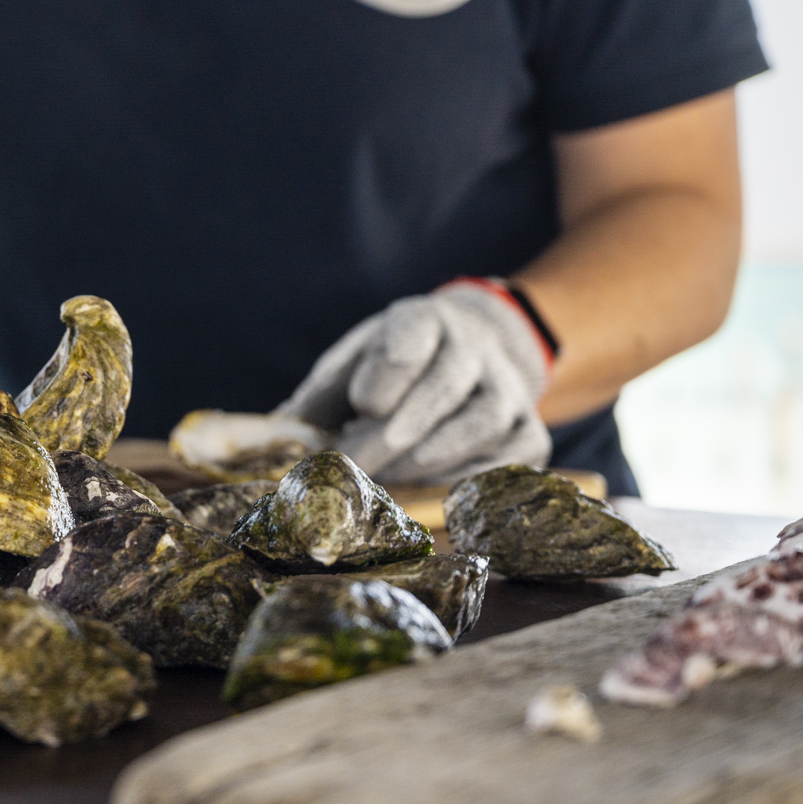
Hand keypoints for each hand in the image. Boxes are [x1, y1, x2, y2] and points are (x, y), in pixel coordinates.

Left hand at [272, 280, 553, 484]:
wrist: (474, 354)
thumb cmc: (391, 369)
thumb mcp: (351, 364)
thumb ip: (316, 400)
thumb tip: (272, 442)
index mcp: (424, 319)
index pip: (414, 332)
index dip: (389, 370)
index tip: (362, 403)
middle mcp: (475, 347)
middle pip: (442, 388)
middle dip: (393, 433)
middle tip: (355, 465)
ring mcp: (509, 389)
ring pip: (475, 426)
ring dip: (423, 459)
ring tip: (383, 479)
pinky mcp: (530, 431)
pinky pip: (501, 460)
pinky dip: (460, 477)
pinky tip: (425, 484)